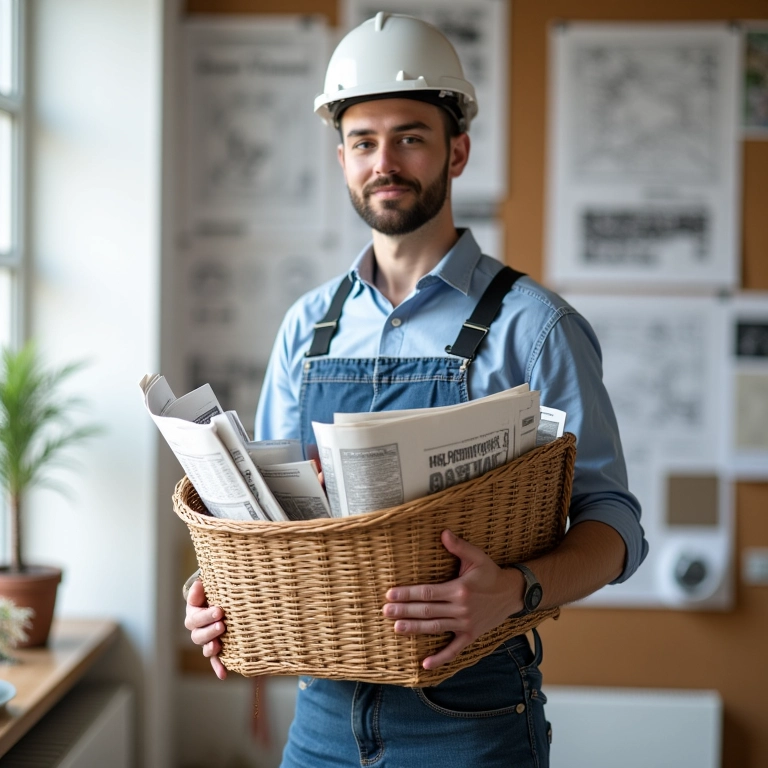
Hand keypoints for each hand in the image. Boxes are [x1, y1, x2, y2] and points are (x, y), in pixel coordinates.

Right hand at [184, 578, 227, 679]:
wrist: (221, 601)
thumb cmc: (215, 594)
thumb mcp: (208, 589)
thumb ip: (201, 589)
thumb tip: (199, 583)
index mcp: (194, 614)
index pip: (195, 618)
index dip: (206, 616)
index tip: (219, 610)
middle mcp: (197, 630)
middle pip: (198, 635)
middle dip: (210, 630)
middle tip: (222, 625)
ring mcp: (206, 641)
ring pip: (205, 648)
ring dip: (211, 648)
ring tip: (218, 645)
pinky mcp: (216, 650)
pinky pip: (215, 660)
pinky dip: (218, 667)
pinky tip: (223, 675)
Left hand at [382, 529, 521, 669]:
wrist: (512, 593)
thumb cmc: (491, 573)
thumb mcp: (477, 557)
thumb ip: (459, 546)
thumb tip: (443, 532)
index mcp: (459, 589)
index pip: (427, 592)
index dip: (407, 594)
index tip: (390, 594)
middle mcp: (461, 609)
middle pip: (427, 611)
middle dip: (405, 611)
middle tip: (385, 612)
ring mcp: (466, 624)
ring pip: (435, 628)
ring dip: (415, 629)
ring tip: (396, 629)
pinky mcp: (471, 635)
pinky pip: (454, 650)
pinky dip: (440, 658)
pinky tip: (424, 664)